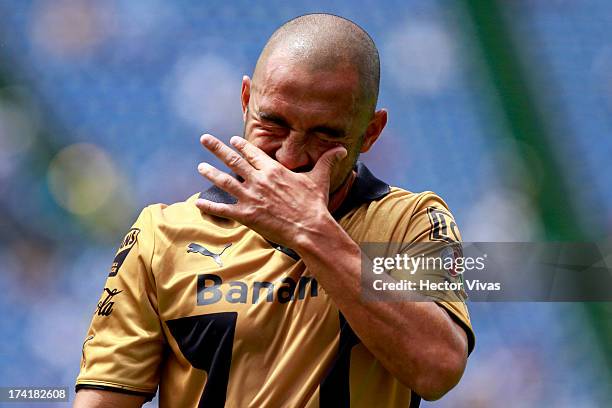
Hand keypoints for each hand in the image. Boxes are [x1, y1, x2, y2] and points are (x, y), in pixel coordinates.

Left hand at [195, 134, 346, 248]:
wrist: (309, 228)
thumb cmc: (314, 204)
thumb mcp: (320, 178)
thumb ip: (327, 160)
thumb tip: (342, 148)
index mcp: (273, 169)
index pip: (252, 152)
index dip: (240, 145)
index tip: (232, 140)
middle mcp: (258, 180)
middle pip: (233, 160)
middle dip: (216, 148)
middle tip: (204, 139)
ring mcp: (250, 197)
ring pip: (225, 181)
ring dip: (210, 173)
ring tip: (200, 166)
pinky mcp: (246, 215)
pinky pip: (224, 209)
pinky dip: (210, 206)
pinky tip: (198, 202)